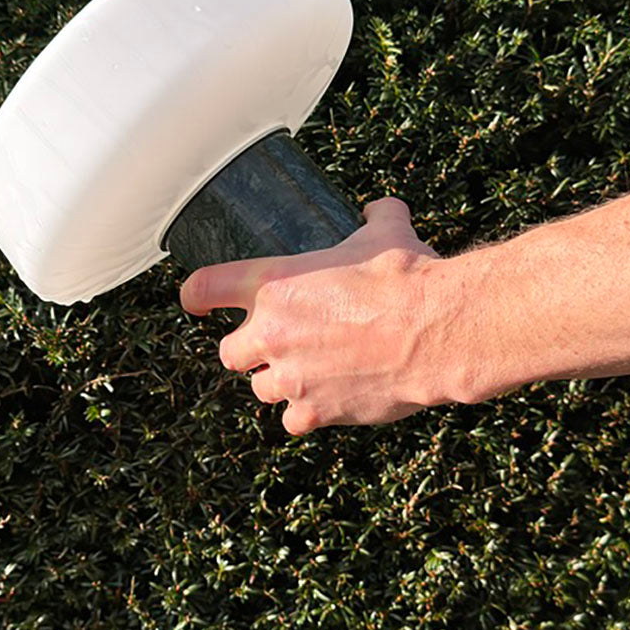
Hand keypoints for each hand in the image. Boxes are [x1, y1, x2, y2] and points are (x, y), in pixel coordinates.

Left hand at [179, 197, 451, 433]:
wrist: (434, 329)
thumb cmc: (407, 276)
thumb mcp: (387, 232)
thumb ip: (376, 217)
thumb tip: (380, 207)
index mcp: (274, 285)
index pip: (204, 288)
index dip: (196, 296)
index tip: (195, 302)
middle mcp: (270, 334)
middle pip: (230, 353)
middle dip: (249, 351)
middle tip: (278, 344)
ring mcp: (290, 378)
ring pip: (262, 390)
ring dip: (280, 382)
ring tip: (312, 372)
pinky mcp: (315, 412)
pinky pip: (294, 421)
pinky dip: (308, 414)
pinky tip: (330, 401)